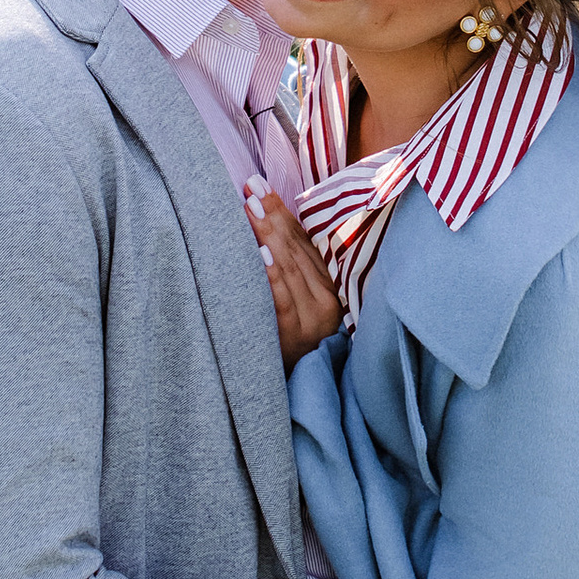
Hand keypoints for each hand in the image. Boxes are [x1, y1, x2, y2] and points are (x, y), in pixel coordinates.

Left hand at [247, 186, 341, 370]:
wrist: (297, 392)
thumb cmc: (289, 343)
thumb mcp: (299, 304)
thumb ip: (292, 270)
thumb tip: (267, 226)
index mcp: (329, 288)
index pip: (304, 243)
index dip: (282, 212)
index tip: (259, 186)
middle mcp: (326, 302)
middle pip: (295, 251)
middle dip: (271, 216)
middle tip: (249, 189)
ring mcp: (313, 320)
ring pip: (289, 269)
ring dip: (268, 236)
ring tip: (249, 209)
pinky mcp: (296, 337)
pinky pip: (282, 300)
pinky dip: (271, 276)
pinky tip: (259, 254)